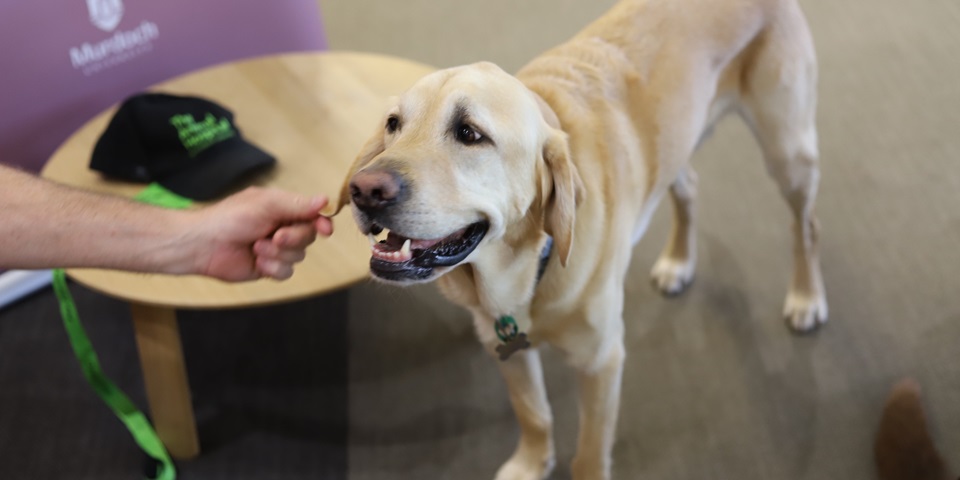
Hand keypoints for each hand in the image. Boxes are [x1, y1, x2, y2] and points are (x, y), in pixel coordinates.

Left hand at [188, 187, 333, 280]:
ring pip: (298, 257)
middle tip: (275, 237)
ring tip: (256, 247)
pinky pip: (286, 272)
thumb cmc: (230, 218)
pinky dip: (272, 267)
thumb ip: (297, 204)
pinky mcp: (268, 267)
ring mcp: (275, 249)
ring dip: (278, 254)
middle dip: (293, 239)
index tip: (325, 230)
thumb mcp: (267, 205)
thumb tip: (325, 200)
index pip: (313, 215)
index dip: (322, 222)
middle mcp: (281, 228)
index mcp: (282, 208)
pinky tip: (257, 262)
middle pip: (308, 237)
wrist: (204, 245)